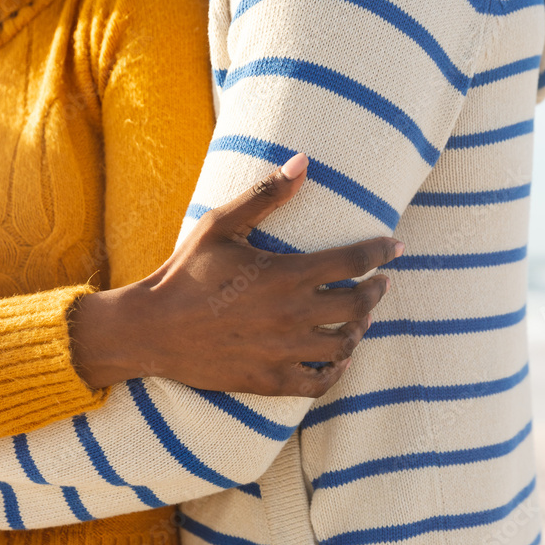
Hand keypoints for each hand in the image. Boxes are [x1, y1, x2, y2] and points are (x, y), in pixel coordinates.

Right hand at [70, 153, 401, 396]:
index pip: (354, 261)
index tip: (394, 247)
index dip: (381, 251)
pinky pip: (319, 383)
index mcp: (286, 275)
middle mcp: (292, 315)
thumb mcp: (222, 225)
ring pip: (344, 345)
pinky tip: (338, 359)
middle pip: (359, 305)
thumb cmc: (186, 271)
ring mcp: (283, 352)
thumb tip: (304, 161)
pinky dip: (336, 371)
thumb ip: (266, 195)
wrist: (150, 328)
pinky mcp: (269, 381)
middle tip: (379, 283)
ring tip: (360, 318)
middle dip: (376, 291)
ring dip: (359, 329)